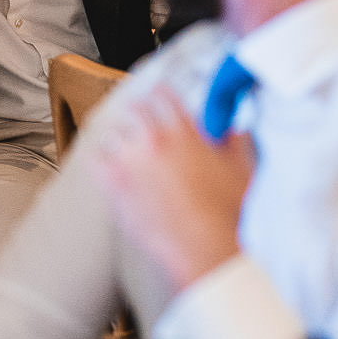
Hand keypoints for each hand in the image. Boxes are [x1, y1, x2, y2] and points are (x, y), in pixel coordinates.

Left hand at [91, 91, 249, 294]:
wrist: (204, 246)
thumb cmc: (224, 213)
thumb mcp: (241, 169)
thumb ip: (235, 140)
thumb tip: (231, 127)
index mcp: (184, 133)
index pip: (164, 95)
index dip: (161, 93)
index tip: (160, 96)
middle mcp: (155, 142)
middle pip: (135, 108)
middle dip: (138, 111)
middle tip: (140, 117)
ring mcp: (132, 163)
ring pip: (113, 132)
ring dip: (120, 136)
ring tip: (125, 143)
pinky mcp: (116, 188)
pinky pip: (96, 161)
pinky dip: (100, 159)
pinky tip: (106, 163)